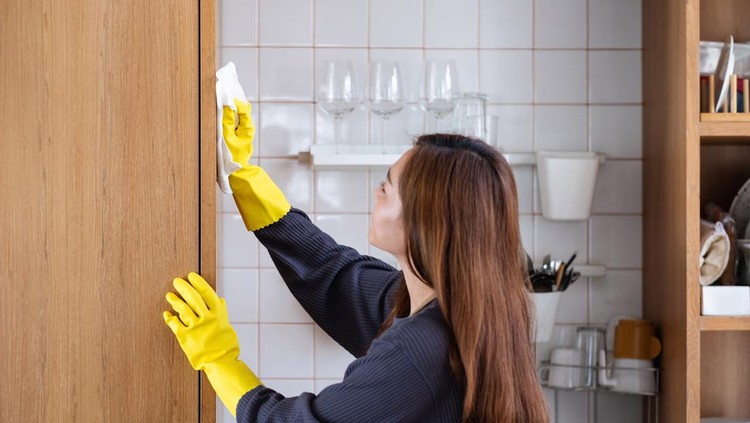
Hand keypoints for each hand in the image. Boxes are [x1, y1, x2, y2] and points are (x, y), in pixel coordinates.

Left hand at [163, 272, 261, 415]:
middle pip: (193, 297)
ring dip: (175, 301)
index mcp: (218, 314)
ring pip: (183, 309)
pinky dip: (170, 318)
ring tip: (169, 295)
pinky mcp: (185, 337)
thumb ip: (222, 313)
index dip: (199, 283)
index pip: (207, 293)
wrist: (221, 363)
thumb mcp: (227, 327)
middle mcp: (207, 318)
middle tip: (176, 281)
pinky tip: (167, 314)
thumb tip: (220, 300)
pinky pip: (174, 324)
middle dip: (184, 287)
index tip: (192, 276)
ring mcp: (196, 327)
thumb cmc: (226, 346)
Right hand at [222, 99, 254, 167]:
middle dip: (234, 101)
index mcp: (248, 128)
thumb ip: (227, 121)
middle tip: (222, 96)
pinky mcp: (240, 132)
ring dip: (232, 107)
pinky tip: (222, 113)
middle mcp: (248, 127)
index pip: (244, 108)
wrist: (236, 170)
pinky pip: (236, 119)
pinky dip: (230, 114)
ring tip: (221, 103)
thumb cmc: (232, 156)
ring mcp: (244, 129)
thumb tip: (228, 106)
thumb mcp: (227, 138)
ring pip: (240, 113)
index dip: (234, 100)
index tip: (224, 96)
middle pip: (243, 108)